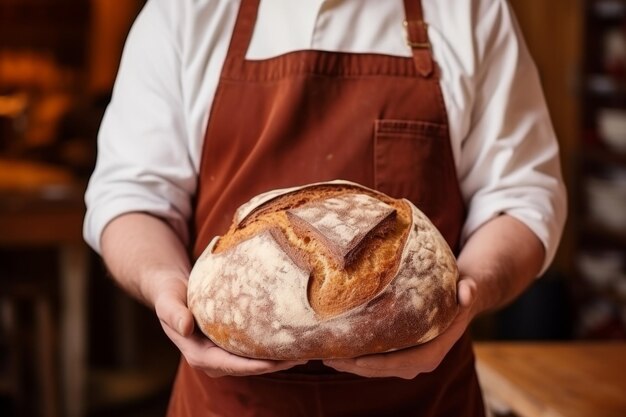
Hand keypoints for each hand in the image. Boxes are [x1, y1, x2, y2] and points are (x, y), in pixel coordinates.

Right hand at [152, 272, 305, 377]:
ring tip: (305, 350)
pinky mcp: (231, 344)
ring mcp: (223, 353)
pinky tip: (292, 340)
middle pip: (248, 367)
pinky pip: (255, 350)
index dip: (253, 366)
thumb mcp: (167, 301)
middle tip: (302, 355)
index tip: (275, 362)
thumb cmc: (169, 295)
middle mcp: (213, 359)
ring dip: (279, 359)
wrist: (172, 291)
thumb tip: (184, 326)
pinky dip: (273, 347)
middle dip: (275, 365)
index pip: (230, 365)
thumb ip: (173, 313)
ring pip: (255, 361)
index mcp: (197, 355)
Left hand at [323, 277, 477, 378]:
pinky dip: (356, 359)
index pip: (402, 362)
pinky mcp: (400, 357)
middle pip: (383, 369)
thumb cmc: (460, 294)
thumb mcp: (466, 289)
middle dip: (355, 365)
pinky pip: (376, 362)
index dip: (378, 363)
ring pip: (376, 369)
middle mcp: (421, 361)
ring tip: (325, 355)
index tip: (355, 359)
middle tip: (327, 356)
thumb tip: (467, 292)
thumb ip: (468, 290)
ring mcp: (409, 362)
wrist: (461, 301)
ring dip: (351, 365)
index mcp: (434, 351)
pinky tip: (337, 351)